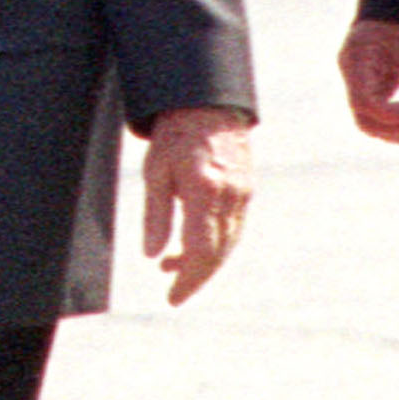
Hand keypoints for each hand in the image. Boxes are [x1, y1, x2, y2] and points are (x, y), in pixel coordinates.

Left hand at [141, 104, 253, 303]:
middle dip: (196, 277)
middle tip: (173, 292)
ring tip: (172, 266)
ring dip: (204, 261)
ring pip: (229, 242)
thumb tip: (152, 254)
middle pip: (218, 253)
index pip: (201, 251)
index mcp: (205, 192)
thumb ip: (156, 215)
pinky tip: (193, 246)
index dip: (189, 278)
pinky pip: (234, 226)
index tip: (174, 297)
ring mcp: (243, 193)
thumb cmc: (175, 134)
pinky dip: (216, 243)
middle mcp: (230, 196)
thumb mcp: (155, 171)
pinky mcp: (247, 189)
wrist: (208, 103)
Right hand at [338, 18, 398, 144]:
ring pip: (366, 120)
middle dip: (392, 129)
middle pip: (362, 117)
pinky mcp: (367, 85)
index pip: (364, 102)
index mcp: (357, 57)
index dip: (391, 116)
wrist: (394, 9)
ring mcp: (356, 80)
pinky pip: (374, 113)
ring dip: (392, 131)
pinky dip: (392, 123)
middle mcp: (350, 71)